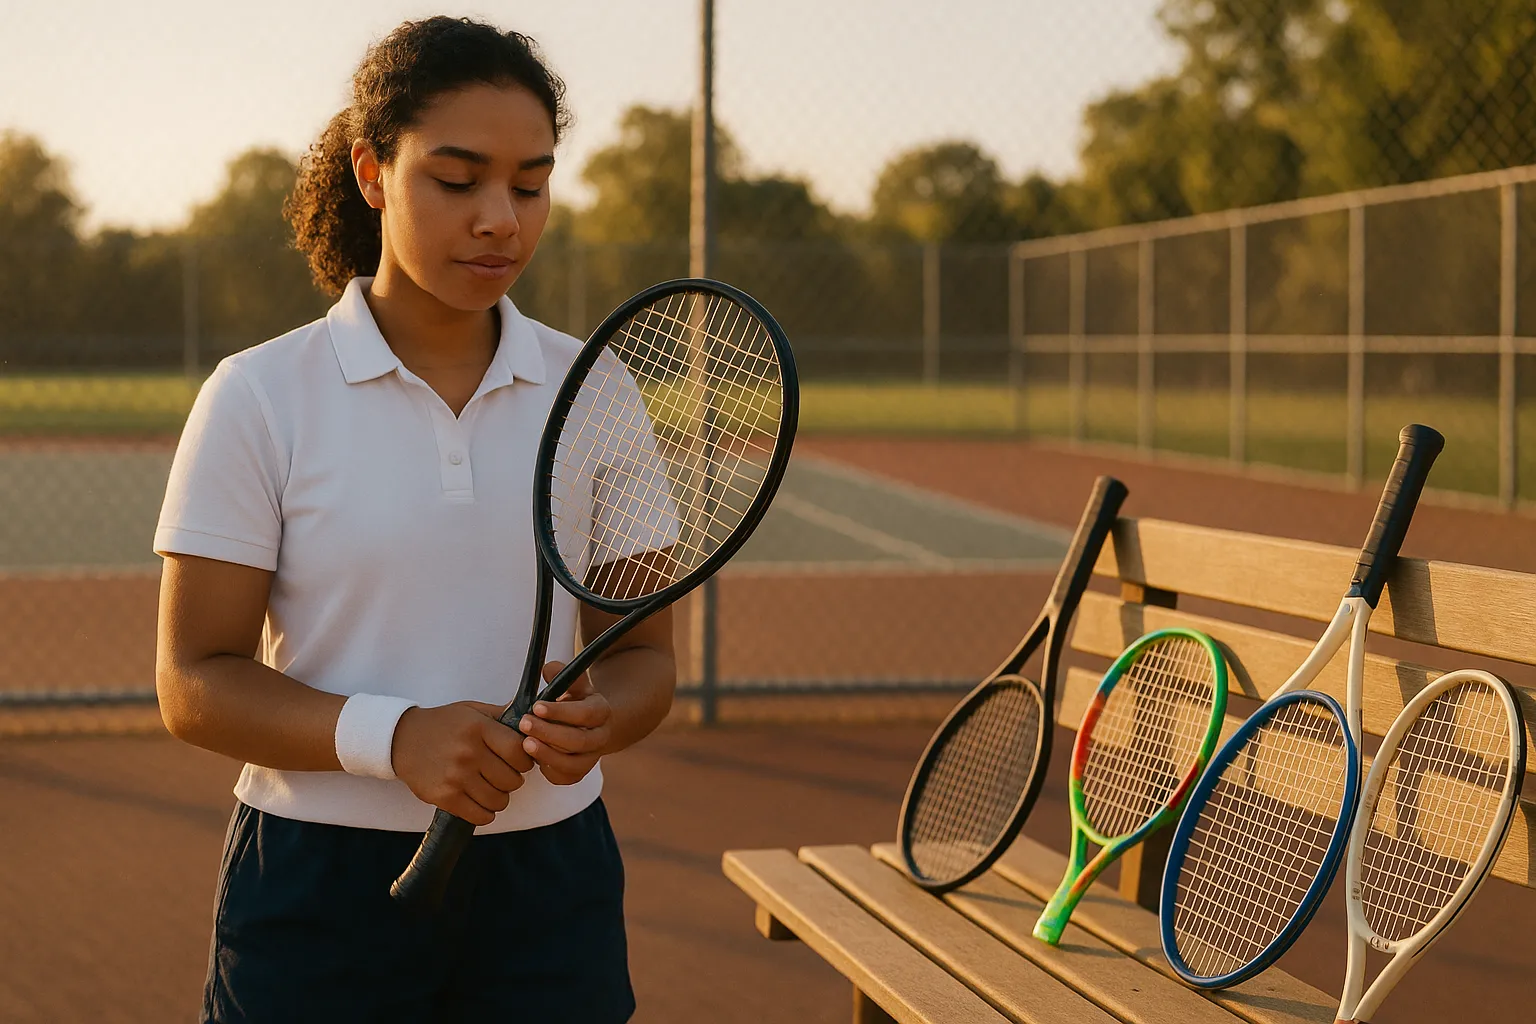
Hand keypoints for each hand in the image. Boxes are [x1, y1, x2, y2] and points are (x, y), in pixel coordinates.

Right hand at [390, 701, 534, 825]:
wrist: (401, 739)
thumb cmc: (442, 724)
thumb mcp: (472, 710)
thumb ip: (503, 714)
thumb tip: (533, 717)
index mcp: (479, 728)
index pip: (520, 751)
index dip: (525, 759)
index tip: (518, 760)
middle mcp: (468, 752)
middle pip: (512, 780)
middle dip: (512, 779)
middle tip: (502, 774)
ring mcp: (456, 776)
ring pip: (499, 800)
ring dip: (499, 797)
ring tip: (490, 787)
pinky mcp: (444, 797)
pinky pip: (480, 816)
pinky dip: (485, 813)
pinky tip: (479, 801)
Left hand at [519, 663, 611, 785]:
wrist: (584, 725)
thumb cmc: (572, 701)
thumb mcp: (571, 683)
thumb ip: (560, 673)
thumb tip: (548, 670)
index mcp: (601, 711)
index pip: (585, 714)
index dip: (561, 712)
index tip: (536, 706)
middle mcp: (601, 737)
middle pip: (579, 741)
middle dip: (549, 733)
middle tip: (524, 724)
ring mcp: (592, 758)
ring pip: (573, 764)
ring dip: (547, 755)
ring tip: (525, 744)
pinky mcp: (579, 773)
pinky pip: (564, 777)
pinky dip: (548, 769)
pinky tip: (533, 758)